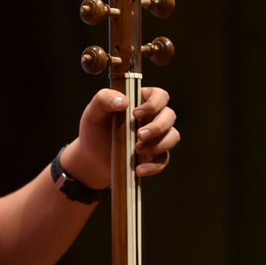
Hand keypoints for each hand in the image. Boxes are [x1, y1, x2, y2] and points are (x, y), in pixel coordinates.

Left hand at [62, 87, 179, 186]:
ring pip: (173, 137)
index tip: (135, 114)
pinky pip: (164, 160)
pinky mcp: (155, 156)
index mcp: (140, 101)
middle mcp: (152, 117)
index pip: (159, 95)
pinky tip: (138, 169)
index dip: (154, 103)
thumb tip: (124, 102)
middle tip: (139, 135)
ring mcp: (156, 137)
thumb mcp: (93, 112)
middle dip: (157, 127)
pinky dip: (154, 166)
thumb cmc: (94, 130)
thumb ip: (104, 99)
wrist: (92, 158)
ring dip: (158, 145)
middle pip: (170, 116)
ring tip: (136, 151)